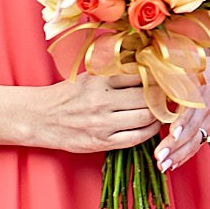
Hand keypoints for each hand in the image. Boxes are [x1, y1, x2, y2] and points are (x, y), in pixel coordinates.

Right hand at [35, 74, 161, 154]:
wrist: (40, 117)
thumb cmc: (68, 95)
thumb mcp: (89, 76)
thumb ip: (116, 72)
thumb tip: (149, 66)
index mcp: (100, 80)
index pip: (140, 76)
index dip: (158, 79)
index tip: (165, 80)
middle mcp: (102, 101)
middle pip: (148, 98)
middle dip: (162, 97)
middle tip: (169, 96)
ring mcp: (102, 123)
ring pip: (146, 118)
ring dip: (159, 115)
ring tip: (162, 111)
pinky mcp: (102, 142)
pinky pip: (137, 138)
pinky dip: (150, 132)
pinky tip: (151, 126)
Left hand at [157, 58, 209, 169]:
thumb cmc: (194, 65)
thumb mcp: (183, 60)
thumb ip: (167, 66)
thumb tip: (147, 69)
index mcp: (200, 86)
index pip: (193, 106)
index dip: (183, 120)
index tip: (172, 133)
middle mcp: (207, 105)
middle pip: (193, 128)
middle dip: (176, 145)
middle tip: (159, 158)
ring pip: (196, 139)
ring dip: (179, 154)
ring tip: (162, 166)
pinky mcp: (209, 127)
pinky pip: (198, 144)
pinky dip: (185, 156)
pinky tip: (172, 166)